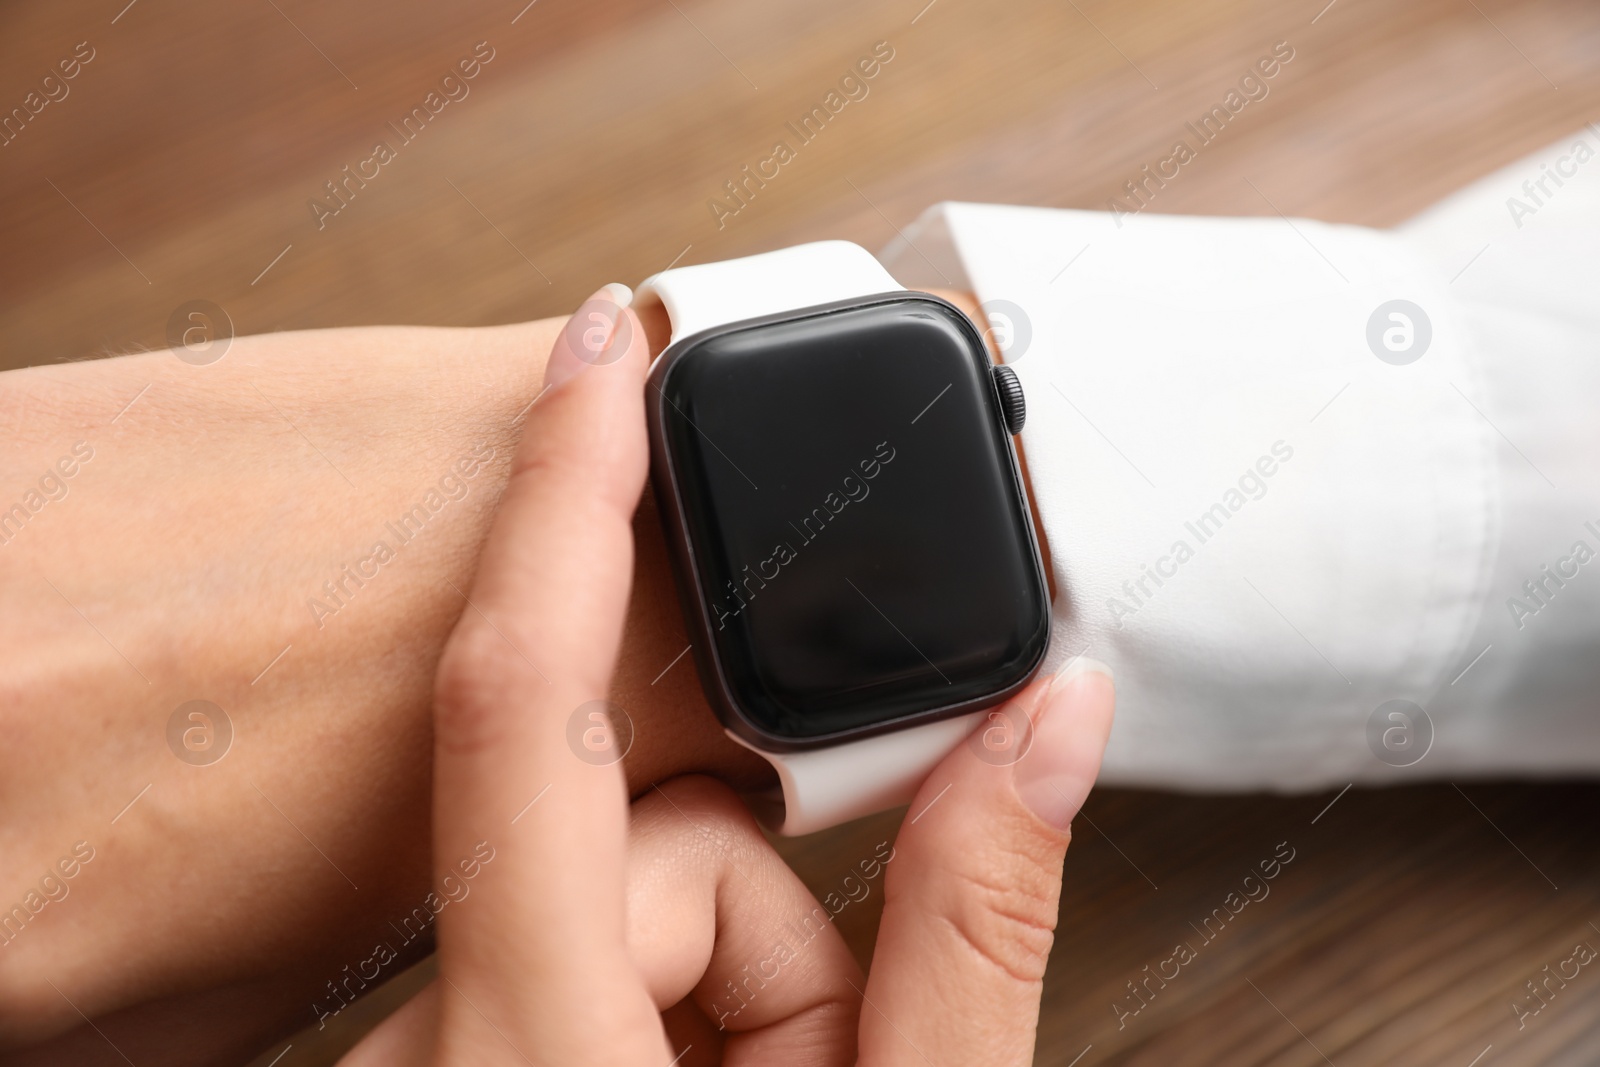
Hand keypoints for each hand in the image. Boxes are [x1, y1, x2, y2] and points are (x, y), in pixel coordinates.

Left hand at [338, 283, 1115, 1063]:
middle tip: (819, 1036)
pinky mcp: (436, 1061)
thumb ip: (973, 928)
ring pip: (605, 890)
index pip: (519, 689)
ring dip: (718, 969)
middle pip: (625, 829)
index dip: (567, 486)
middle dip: (755, 908)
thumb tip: (1048, 722)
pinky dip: (654, 989)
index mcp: (530, 1041)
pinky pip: (558, 940)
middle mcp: (430, 1035)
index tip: (596, 352)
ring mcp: (422, 1049)